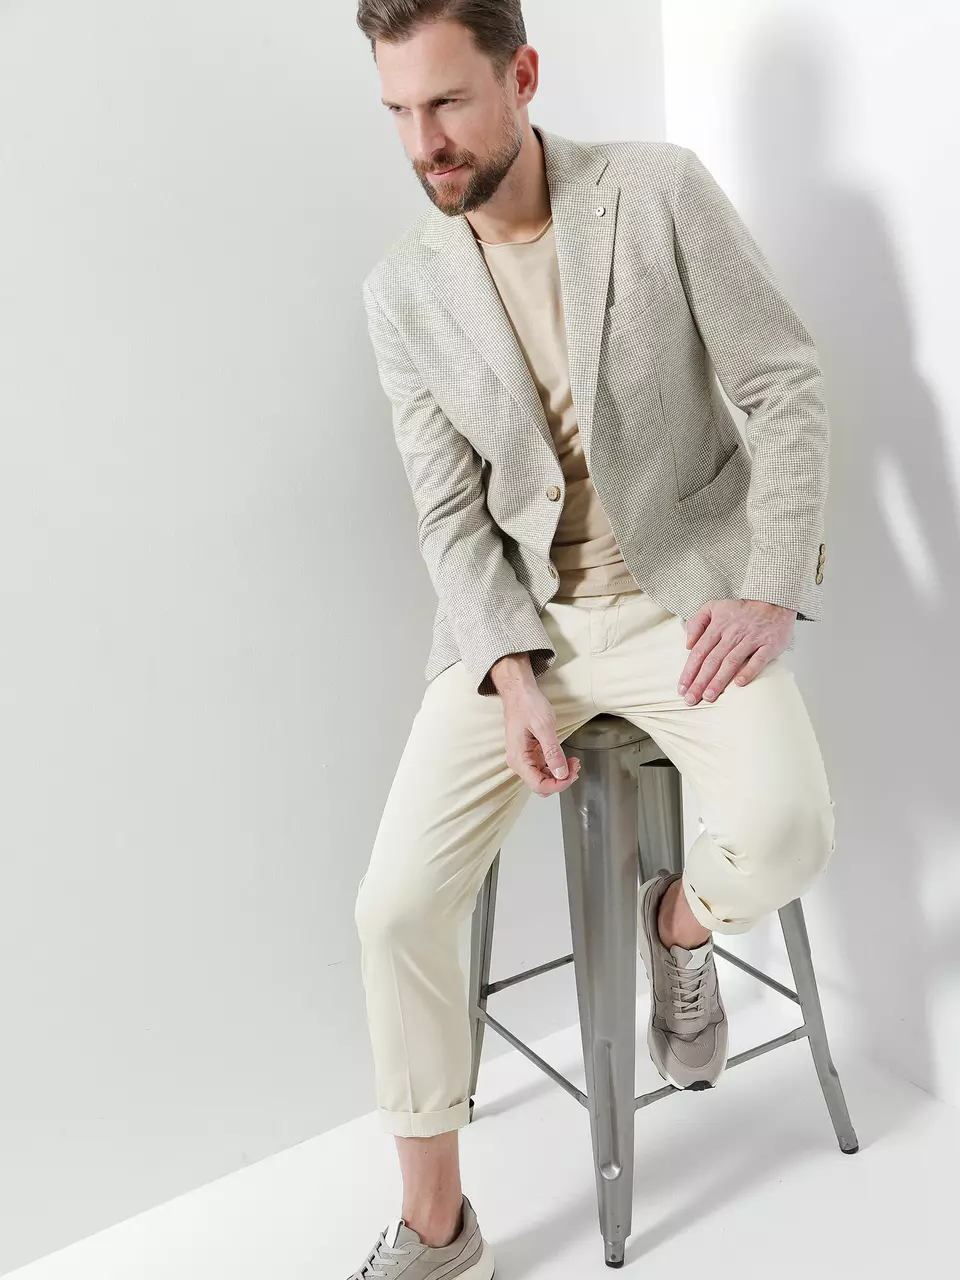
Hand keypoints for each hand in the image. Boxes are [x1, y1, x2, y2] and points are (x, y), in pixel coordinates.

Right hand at [501, 684, 580, 797]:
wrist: (518, 691)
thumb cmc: (527, 704)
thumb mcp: (543, 726)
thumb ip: (552, 752)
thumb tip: (561, 774)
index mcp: (519, 759)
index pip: (539, 785)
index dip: (558, 785)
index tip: (573, 774)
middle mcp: (519, 762)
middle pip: (542, 785)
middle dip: (561, 780)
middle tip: (575, 766)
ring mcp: (525, 758)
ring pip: (544, 778)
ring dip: (560, 774)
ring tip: (574, 762)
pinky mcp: (531, 753)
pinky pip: (544, 768)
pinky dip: (557, 766)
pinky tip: (567, 759)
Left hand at [677, 599, 796, 703]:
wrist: (774, 601)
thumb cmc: (741, 610)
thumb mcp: (714, 607)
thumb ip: (697, 623)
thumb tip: (688, 644)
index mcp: (717, 626)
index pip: (699, 652)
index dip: (689, 671)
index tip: (682, 688)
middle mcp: (732, 634)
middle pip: (712, 660)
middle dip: (699, 681)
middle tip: (691, 699)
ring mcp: (751, 639)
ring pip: (731, 662)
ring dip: (719, 680)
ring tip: (709, 697)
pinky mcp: (769, 645)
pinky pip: (758, 660)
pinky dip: (748, 671)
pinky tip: (739, 684)